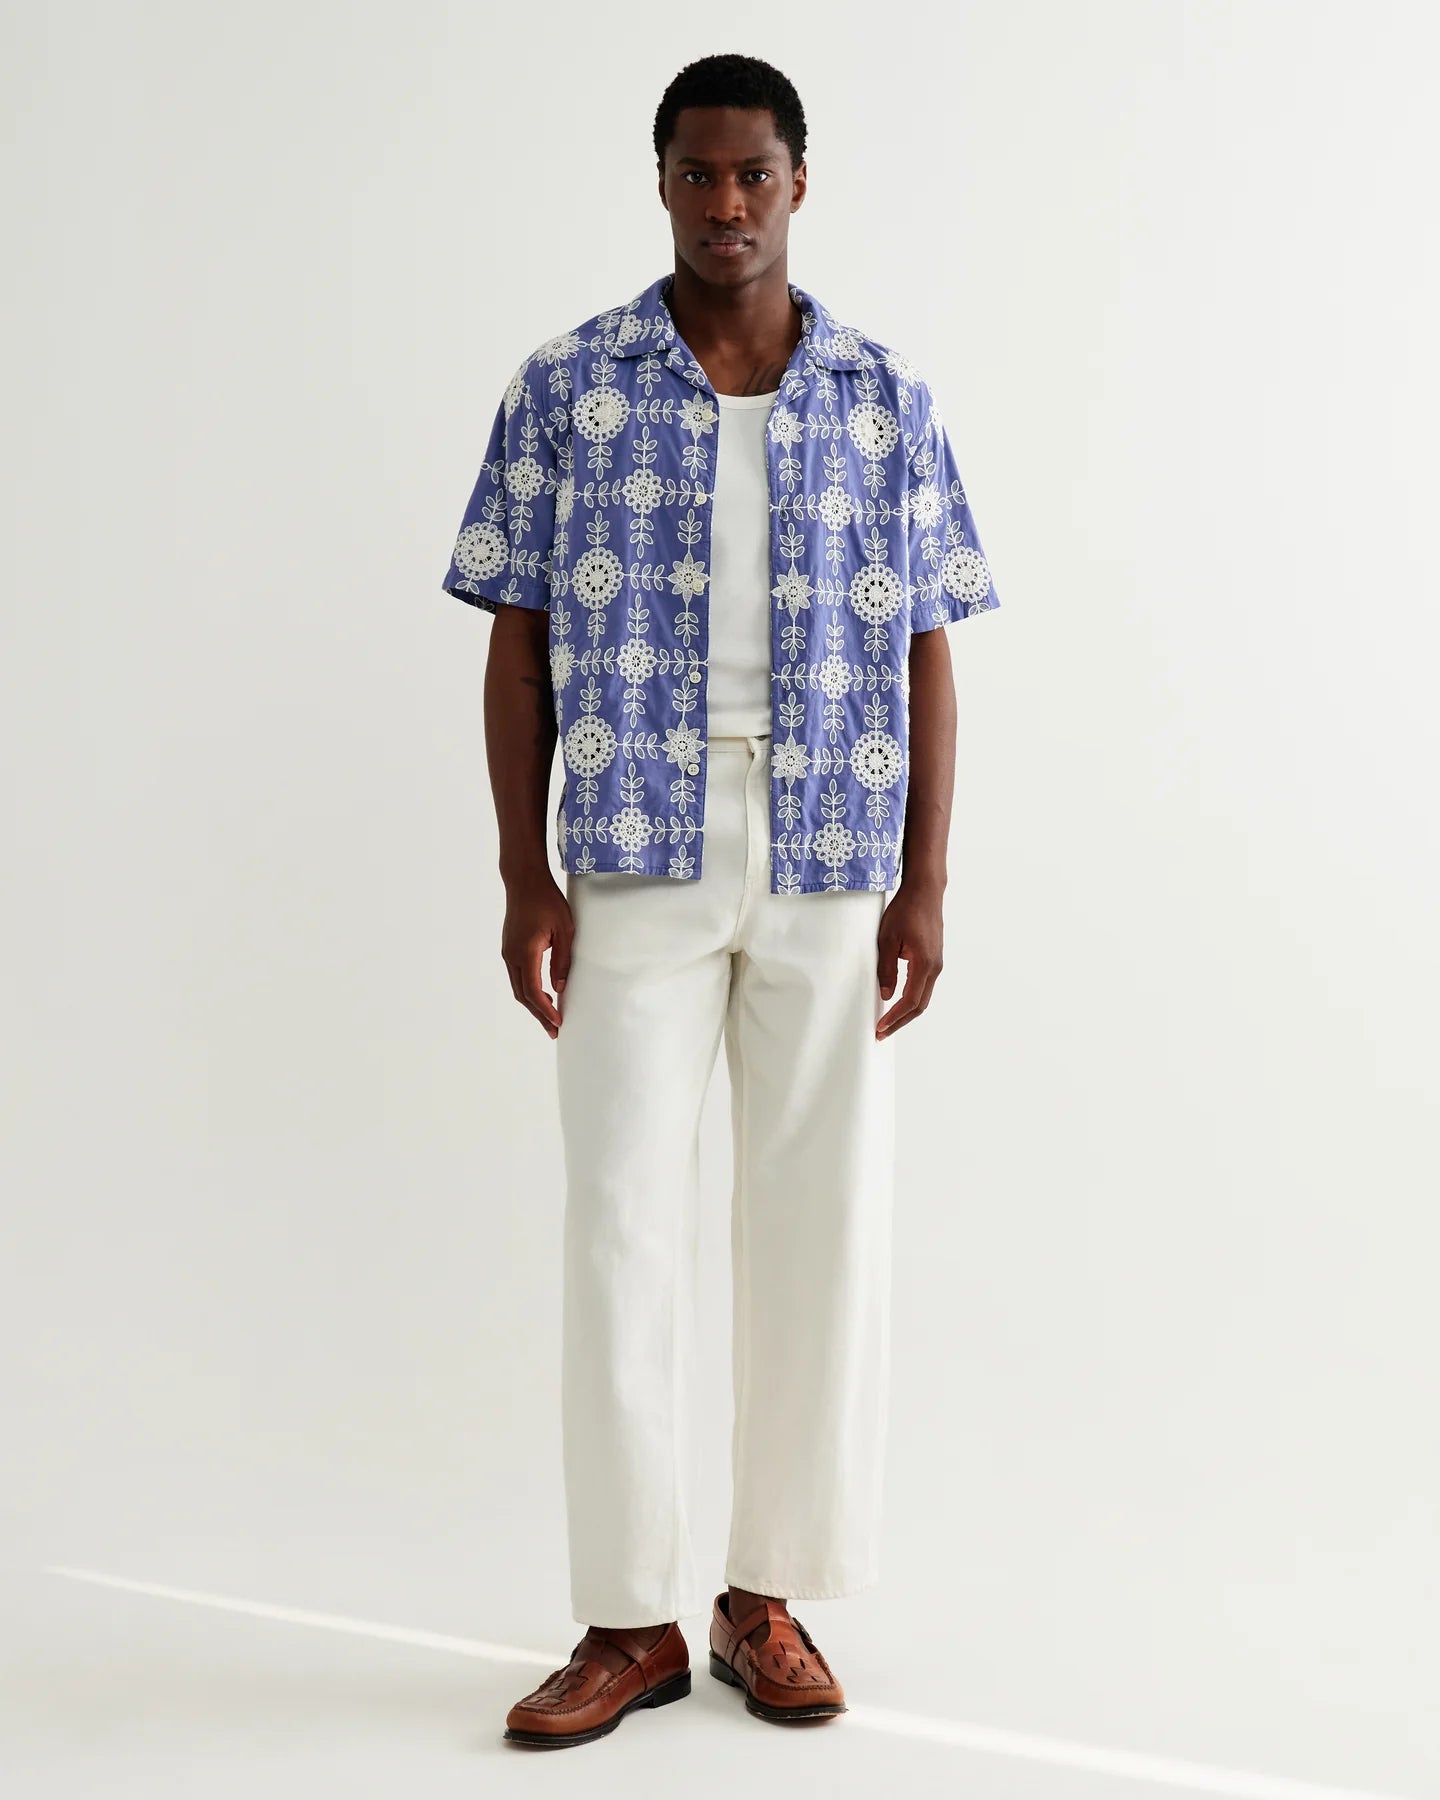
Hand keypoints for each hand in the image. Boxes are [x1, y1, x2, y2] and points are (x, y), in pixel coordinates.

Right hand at [500, 874, 573, 1038]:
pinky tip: (541, 994)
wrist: (524, 881)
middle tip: (554, 1030)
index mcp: (525, 953)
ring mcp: (507, 952)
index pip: (533, 991)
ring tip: (549, 1017)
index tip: (558, 1023)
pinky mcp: (509, 948)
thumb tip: (559, 987)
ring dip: (532, 1004)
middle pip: (522, 995)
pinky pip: (517, 976)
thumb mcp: (564, 930)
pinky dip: (528, 990)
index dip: (545, 1010)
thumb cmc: (547, 901)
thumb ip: (562, 960)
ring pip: (518, 987)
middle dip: (538, 1014)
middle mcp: (511, 956)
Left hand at [875, 881, 943, 1039]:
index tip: (880, 1027)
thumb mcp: (887, 939)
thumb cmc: (905, 910)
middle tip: (881, 1033)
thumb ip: (886, 969)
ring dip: (905, 1012)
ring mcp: (936, 963)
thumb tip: (886, 995)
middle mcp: (935, 967)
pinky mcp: (933, 959)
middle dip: (900, 1022)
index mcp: (925, 964)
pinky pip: (923, 986)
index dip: (894, 1018)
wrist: (924, 891)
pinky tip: (897, 1003)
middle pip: (920, 1005)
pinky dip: (910, 999)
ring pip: (923, 997)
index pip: (910, 1001)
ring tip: (887, 1022)